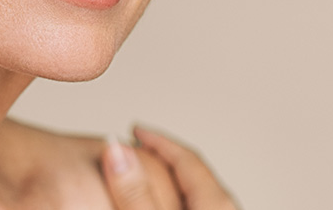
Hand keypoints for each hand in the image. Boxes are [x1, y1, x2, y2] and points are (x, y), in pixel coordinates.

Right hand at [102, 126, 237, 209]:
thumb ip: (136, 193)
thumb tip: (115, 152)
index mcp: (216, 203)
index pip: (187, 157)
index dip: (156, 139)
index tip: (134, 130)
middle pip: (193, 172)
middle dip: (162, 156)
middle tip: (138, 147)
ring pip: (194, 191)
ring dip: (168, 179)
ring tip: (146, 176)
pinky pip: (192, 206)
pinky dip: (172, 198)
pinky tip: (159, 204)